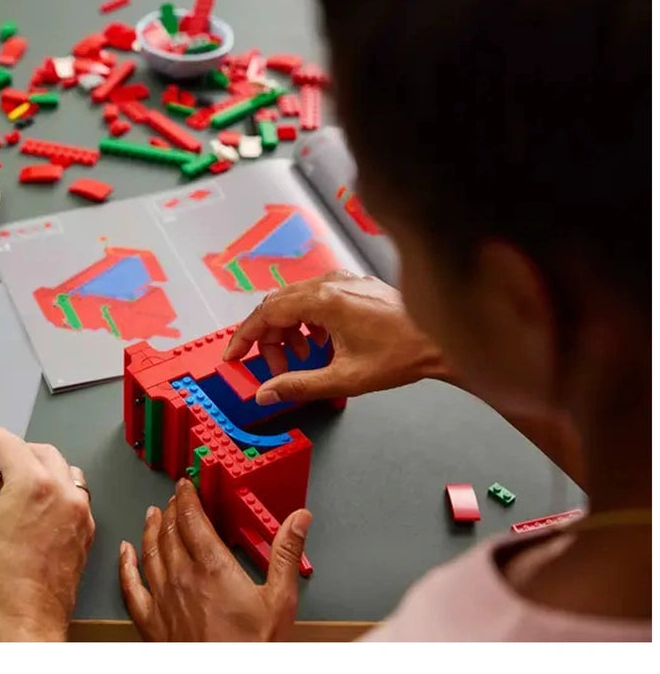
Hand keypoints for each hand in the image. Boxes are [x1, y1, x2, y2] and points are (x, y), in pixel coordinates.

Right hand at [0, 427, 94, 641]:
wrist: (22, 628)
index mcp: (34, 485)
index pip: (9, 442)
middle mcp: (64, 495)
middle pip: (41, 452)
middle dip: (13, 451)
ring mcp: (79, 516)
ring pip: (65, 473)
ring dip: (39, 470)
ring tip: (11, 485)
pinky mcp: (83, 536)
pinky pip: (74, 500)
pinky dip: (54, 494)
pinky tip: (32, 510)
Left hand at [119, 478, 309, 640]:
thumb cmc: (253, 647)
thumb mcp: (280, 598)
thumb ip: (287, 553)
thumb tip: (299, 520)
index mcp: (213, 567)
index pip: (191, 518)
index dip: (186, 497)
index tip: (185, 485)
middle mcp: (182, 577)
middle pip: (168, 530)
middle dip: (170, 509)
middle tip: (174, 498)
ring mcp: (163, 599)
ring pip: (149, 551)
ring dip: (150, 528)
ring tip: (152, 514)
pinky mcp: (151, 621)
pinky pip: (131, 586)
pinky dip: (126, 564)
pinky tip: (125, 552)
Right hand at [222, 270, 448, 404]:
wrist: (441, 340)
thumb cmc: (402, 354)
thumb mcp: (344, 379)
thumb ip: (298, 385)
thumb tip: (266, 392)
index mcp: (323, 301)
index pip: (266, 313)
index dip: (244, 336)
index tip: (233, 355)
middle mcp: (330, 284)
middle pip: (276, 305)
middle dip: (267, 339)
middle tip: (271, 368)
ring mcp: (342, 281)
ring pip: (294, 301)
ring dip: (288, 331)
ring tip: (301, 360)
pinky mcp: (352, 285)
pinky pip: (314, 298)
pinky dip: (306, 322)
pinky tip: (320, 344)